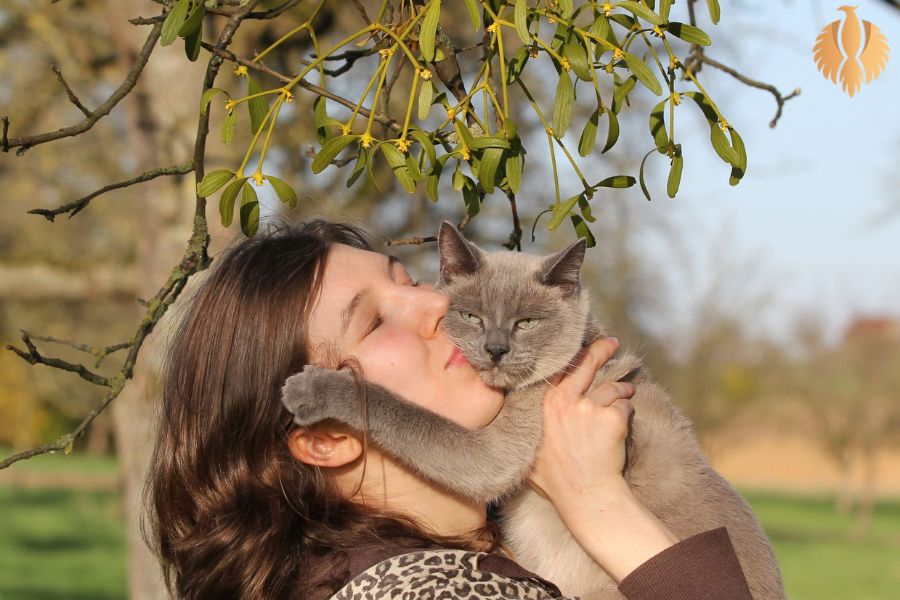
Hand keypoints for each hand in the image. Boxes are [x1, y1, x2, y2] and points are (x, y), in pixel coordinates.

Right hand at [528, 336, 634, 505]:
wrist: (584, 494)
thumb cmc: (555, 478)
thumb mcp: (529, 448)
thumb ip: (525, 427)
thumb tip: (509, 421)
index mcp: (545, 405)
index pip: (561, 371)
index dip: (574, 357)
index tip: (583, 346)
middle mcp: (566, 401)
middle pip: (587, 365)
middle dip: (602, 350)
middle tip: (612, 342)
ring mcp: (590, 407)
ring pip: (613, 389)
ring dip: (622, 392)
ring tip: (626, 395)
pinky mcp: (612, 417)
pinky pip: (625, 407)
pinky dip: (627, 414)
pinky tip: (621, 427)